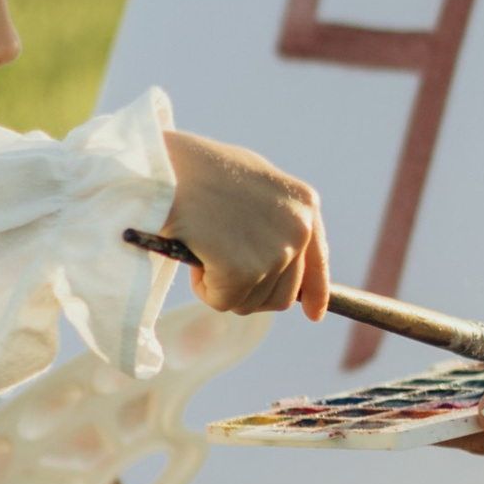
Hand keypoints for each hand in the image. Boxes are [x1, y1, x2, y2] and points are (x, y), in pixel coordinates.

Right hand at [160, 127, 330, 316]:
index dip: (314, 293)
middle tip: (219, 267)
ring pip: (251, 301)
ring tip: (204, 247)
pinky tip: (194, 253)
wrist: (166, 168)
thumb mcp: (252, 183)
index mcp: (304, 206)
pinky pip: (223, 301)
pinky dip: (204, 287)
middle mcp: (298, 230)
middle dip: (251, 291)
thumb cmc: (199, 169)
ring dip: (224, 287)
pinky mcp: (244, 272)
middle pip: (282, 295)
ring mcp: (274, 253)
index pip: (317, 263)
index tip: (313, 314)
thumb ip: (273, 217)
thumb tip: (278, 259)